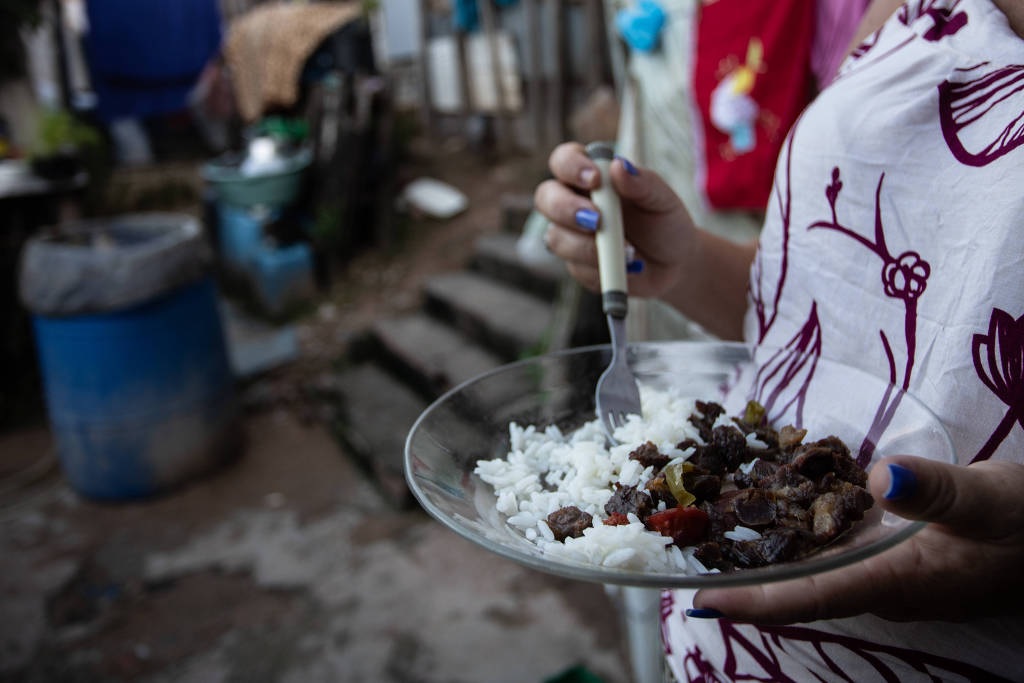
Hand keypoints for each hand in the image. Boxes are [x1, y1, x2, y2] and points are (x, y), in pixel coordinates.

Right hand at [533, 142, 696, 300]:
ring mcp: (571, 235)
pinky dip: (599, 268)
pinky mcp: (575, 264)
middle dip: (566, 209)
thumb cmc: (665, 224)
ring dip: (588, 246)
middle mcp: (574, 202)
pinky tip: (626, 266)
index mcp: (591, 177)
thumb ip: (642, 182)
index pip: (564, 160)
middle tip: (596, 221)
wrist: (674, 265)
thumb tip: (619, 165)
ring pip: (556, 237)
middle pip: (545, 197)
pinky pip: (574, 267)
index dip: (571, 166)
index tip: (595, 180)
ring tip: (628, 251)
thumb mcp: (662, 200)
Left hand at [690, 456, 1023, 623]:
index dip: (754, 601)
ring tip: (700, 535)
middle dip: (737, 580)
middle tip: (677, 560)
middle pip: (794, 590)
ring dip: (755, 559)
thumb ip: (939, 491)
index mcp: (895, 580)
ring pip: (806, 571)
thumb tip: (880, 476)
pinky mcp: (885, 554)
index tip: (701, 601)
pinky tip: (763, 508)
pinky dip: (789, 534)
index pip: (811, 598)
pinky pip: (826, 550)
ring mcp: (879, 572)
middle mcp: (876, 583)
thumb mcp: (992, 500)